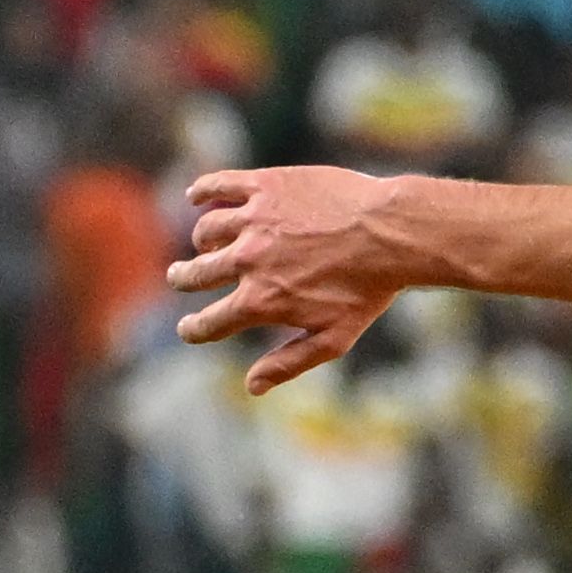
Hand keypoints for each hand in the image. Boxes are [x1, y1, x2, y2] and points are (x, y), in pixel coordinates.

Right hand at [168, 164, 416, 390]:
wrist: (392, 232)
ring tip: (205, 243)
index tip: (189, 329)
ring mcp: (255, 220)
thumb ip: (288, 363)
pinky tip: (196, 198)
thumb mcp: (333, 339)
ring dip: (201, 241)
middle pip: (197, 273)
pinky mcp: (265, 186)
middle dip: (183, 279)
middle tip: (179, 277)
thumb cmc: (368, 290)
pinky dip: (202, 192)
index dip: (193, 329)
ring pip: (207, 231)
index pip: (209, 322)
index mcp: (260, 301)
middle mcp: (249, 260)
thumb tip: (252, 386)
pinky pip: (220, 186)